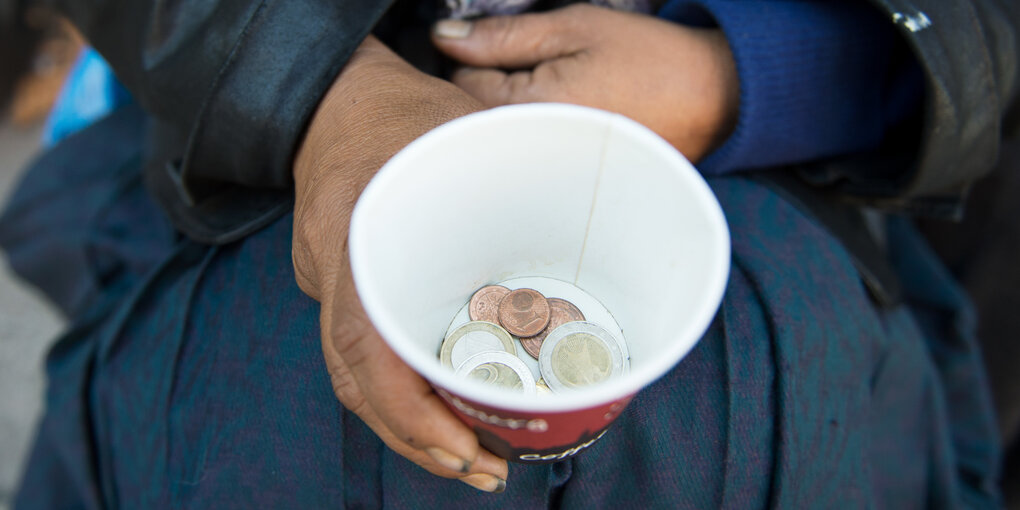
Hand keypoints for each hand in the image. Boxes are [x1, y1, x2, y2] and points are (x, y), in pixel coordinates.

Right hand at [291, 36, 507, 492]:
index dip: (406, 408)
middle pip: (360, 378)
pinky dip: (403, 391)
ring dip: (412, 425)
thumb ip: (518, 177)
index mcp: (360, 226)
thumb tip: (595, 230)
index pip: (363, 339)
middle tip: (482, 470)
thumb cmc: (408, 113)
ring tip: (470, 457)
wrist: (337, 103)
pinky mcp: (344, 289)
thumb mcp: (468, 129)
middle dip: (418, 437)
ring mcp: (331, 282)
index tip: (460, 447)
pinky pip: (366, 351)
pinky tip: (444, 409)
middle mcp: (336, 267)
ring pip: (359, 376)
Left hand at [432, 4, 738, 161]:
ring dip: (511, 122)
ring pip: (497, 143)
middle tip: (539, 76)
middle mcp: (530, 153)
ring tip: (558, 103)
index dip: (477, 58)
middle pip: (471, 120)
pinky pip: (526, 162)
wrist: (714, 101)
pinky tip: (567, 130)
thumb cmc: (651, 61)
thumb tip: (445, 37)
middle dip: (489, 95)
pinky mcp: (565, 187)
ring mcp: (547, 176)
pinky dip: (534, 143)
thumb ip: (502, 36)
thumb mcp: (574, 29)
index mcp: (528, 109)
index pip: (460, 83)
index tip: (509, 53)